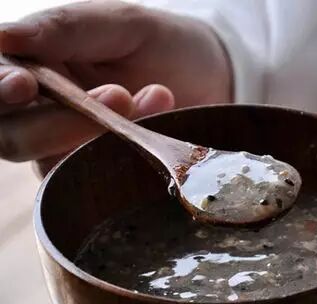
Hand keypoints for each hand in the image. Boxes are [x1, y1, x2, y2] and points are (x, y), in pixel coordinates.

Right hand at [0, 0, 231, 173]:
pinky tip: (158, 122)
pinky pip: (89, 177)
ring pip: (49, 161)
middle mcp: (41, 112)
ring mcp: (68, 147)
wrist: (208, 79)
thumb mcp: (120, 25)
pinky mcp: (97, 171)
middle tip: (120, 94)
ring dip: (98, 135)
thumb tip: (1, 37)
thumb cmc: (161, 44)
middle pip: (12, 136)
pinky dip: (120, 153)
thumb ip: (64, 29)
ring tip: (157, 96)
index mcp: (34, 66)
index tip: (25, 85)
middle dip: (61, 121)